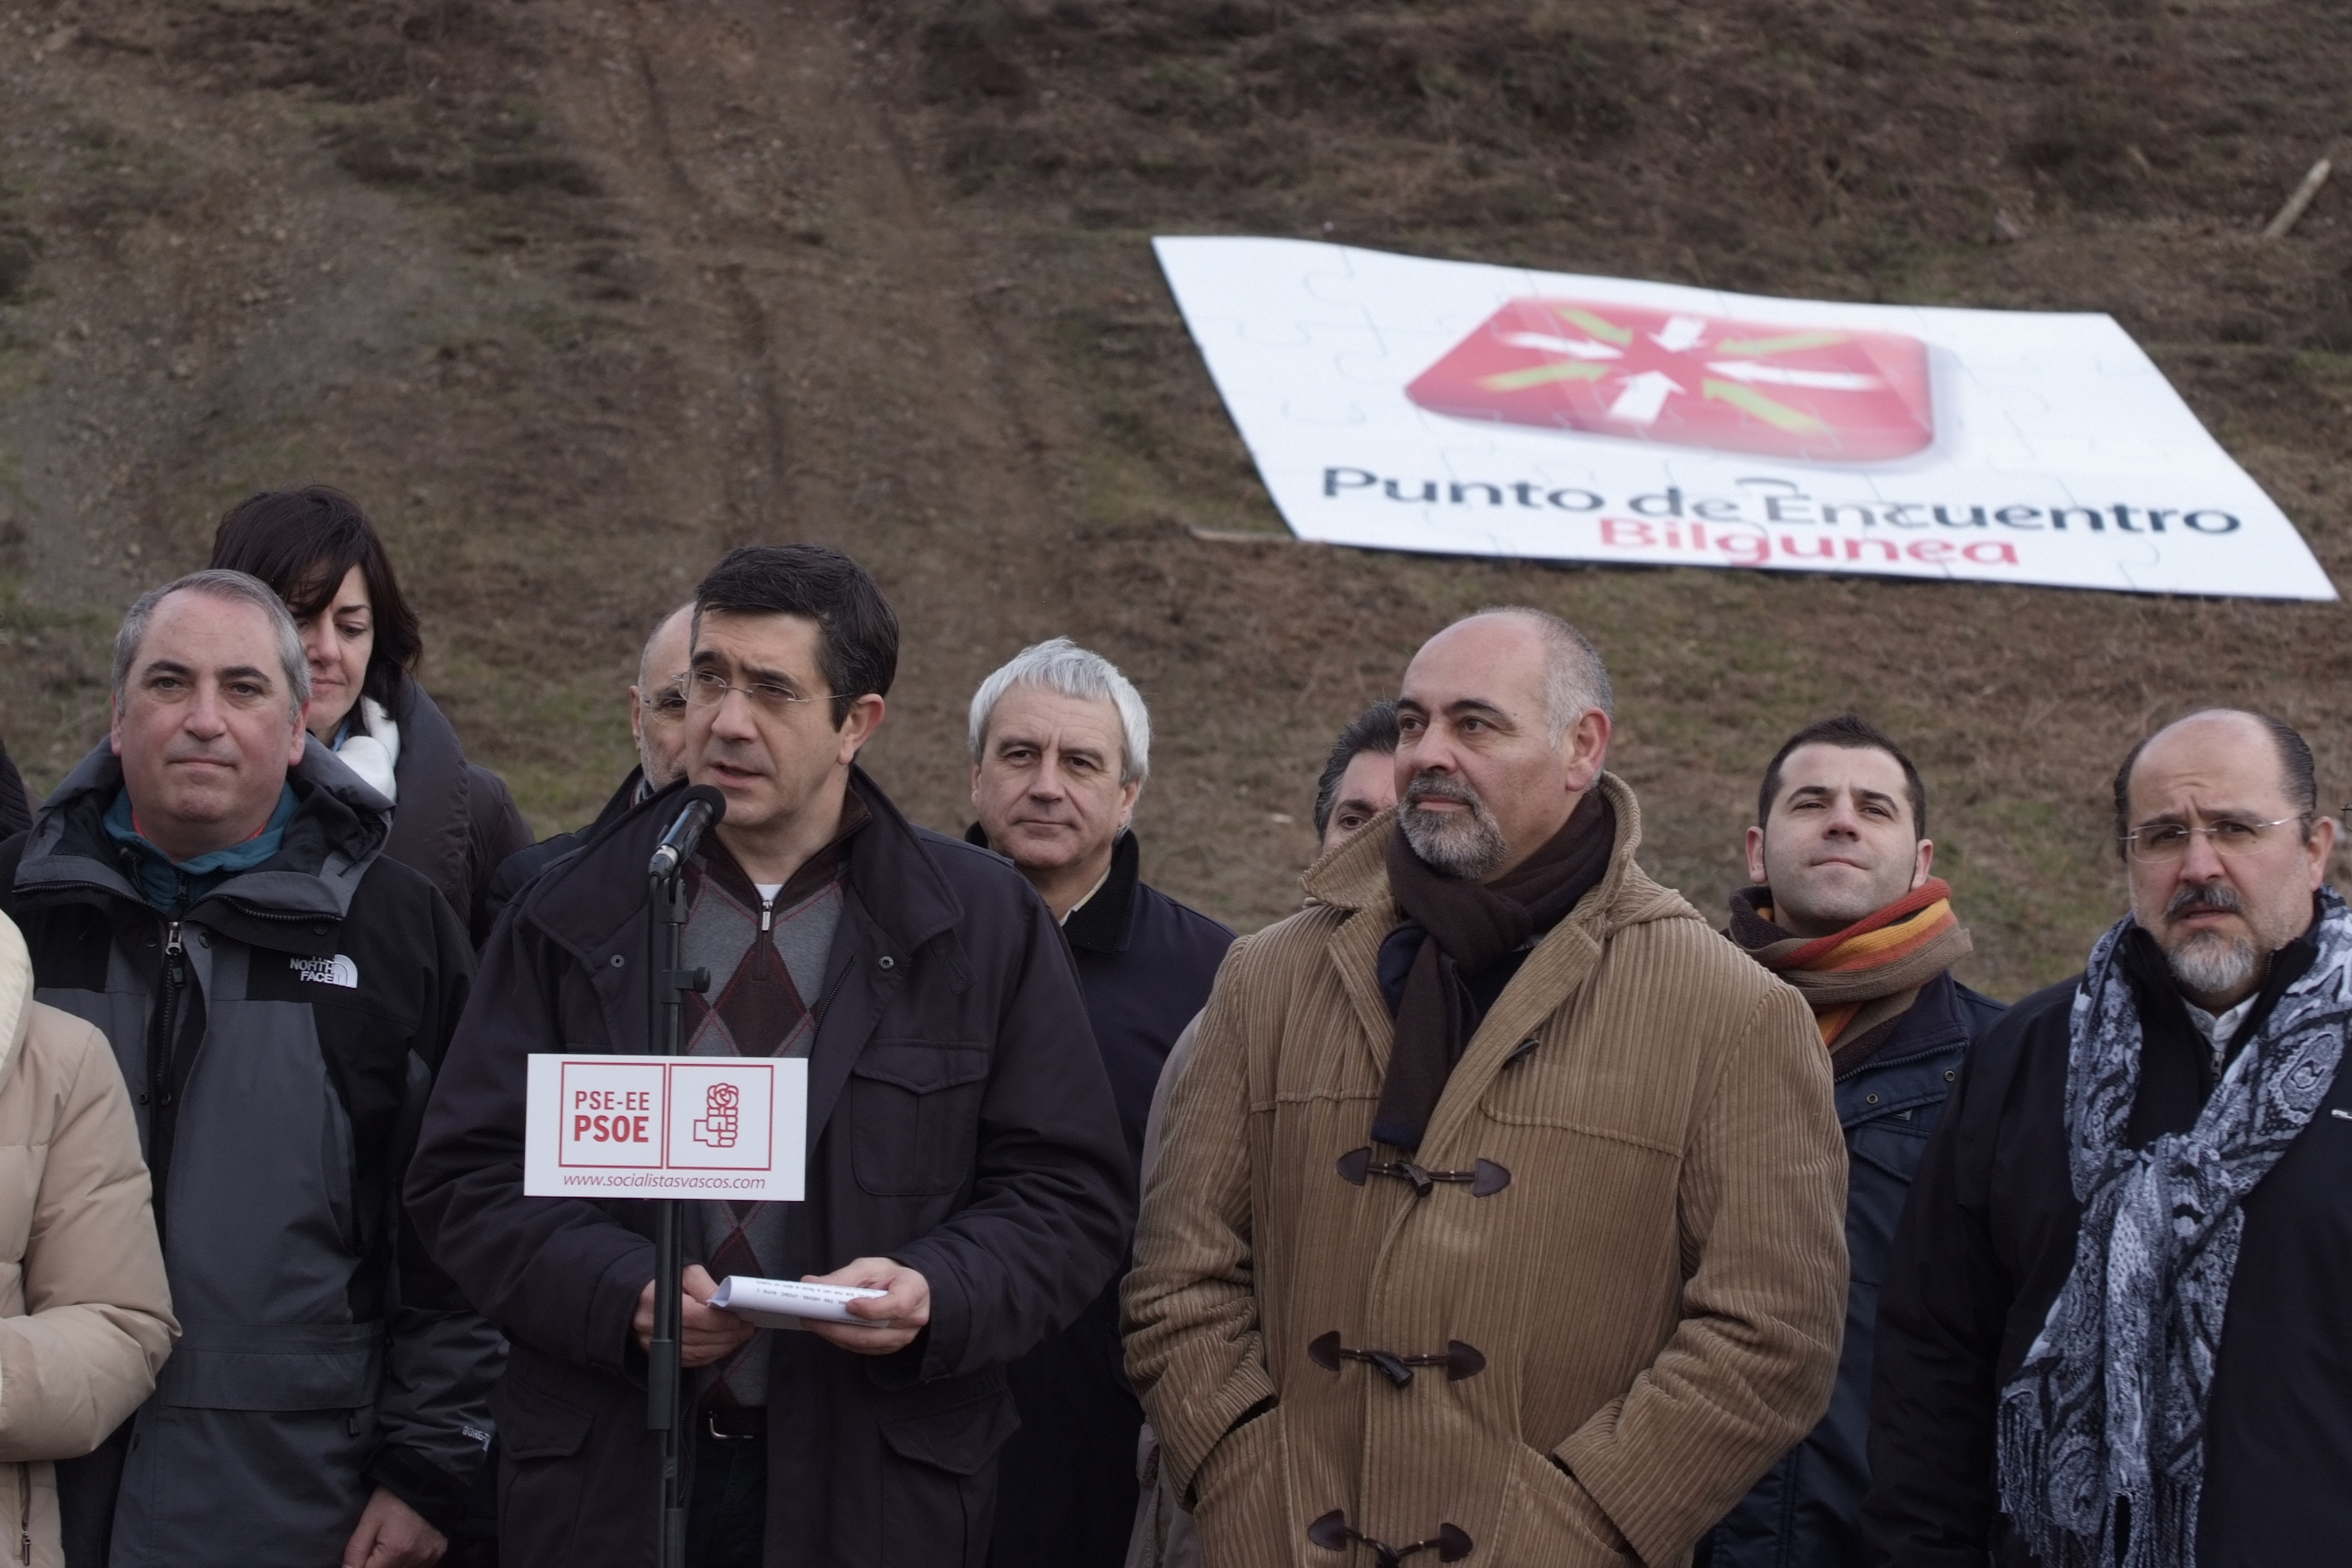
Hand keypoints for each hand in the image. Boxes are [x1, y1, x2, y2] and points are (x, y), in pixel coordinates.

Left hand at [342, 1487, 446, 1567]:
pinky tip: (406, 1546)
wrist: (427, 1479)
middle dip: (377, 1565)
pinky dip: (408, 1561)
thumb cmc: (394, 1497)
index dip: (361, 1566)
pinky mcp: (438, 1553)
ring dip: (393, 1564)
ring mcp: (430, 1557)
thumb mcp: (369, 1519)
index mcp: (397, 1551)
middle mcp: (417, 1558)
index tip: (364, 1553)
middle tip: (376, 1546)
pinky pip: (418, 1567)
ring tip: (392, 1544)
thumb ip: (355, 1551)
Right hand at [633, 1263, 755, 1368]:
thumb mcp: (686, 1272)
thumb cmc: (664, 1278)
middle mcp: (652, 1326)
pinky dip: (709, 1355)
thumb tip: (727, 1301)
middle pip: (696, 1338)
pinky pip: (688, 1360)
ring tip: (739, 1337)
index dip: (719, 1321)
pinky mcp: (657, 1352)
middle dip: (727, 1336)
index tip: (739, 1320)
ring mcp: (652, 1343)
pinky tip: (722, 1346)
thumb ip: (706, 1287)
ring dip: (722, 1347)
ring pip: (694, 1353)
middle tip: (747, 1329)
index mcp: (656, 1300)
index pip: (693, 1317)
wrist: (638, 1292)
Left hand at [803, 1257, 928, 1355]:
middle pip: (873, 1333)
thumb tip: (809, 1284)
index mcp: (914, 1291)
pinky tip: (827, 1330)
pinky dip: (841, 1340)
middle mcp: (913, 1319)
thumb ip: (842, 1277)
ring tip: (813, 1323)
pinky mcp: (890, 1348)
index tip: (848, 1305)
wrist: (907, 1289)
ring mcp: (903, 1338)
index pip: (897, 1306)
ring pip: (865, 1344)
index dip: (872, 1309)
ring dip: (835, 1336)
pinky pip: (863, 1349)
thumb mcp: (869, 1267)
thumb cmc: (889, 1275)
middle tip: (810, 1317)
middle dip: (837, 1327)